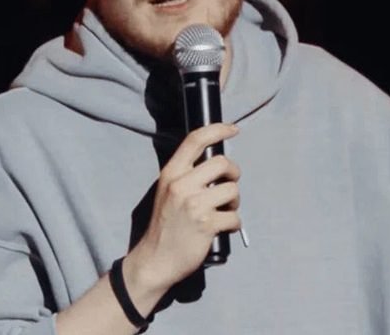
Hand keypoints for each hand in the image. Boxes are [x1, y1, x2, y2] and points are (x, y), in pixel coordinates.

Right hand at [126, 123, 241, 293]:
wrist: (154, 260)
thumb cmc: (164, 227)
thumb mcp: (167, 193)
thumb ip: (186, 177)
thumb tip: (216, 164)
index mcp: (171, 174)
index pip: (195, 140)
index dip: (217, 129)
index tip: (233, 129)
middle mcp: (181, 185)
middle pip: (223, 163)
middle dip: (233, 174)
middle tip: (228, 186)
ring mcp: (194, 204)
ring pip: (233, 190)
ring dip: (234, 202)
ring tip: (223, 212)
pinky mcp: (206, 224)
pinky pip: (235, 217)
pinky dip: (234, 224)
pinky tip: (223, 229)